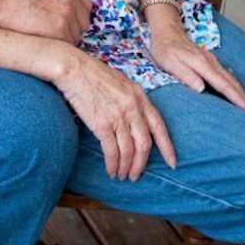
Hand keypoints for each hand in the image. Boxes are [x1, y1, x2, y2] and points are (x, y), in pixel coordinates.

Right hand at [0, 0, 91, 44]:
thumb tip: (55, 7)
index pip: (84, 5)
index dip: (74, 17)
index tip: (63, 23)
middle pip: (82, 23)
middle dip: (71, 30)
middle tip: (50, 34)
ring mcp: (67, 14)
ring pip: (75, 37)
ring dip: (62, 41)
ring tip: (41, 38)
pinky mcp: (59, 30)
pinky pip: (66, 47)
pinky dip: (55, 48)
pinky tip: (40, 43)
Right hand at [55, 53, 176, 179]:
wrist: (73, 68)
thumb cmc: (92, 73)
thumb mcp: (121, 82)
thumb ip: (131, 100)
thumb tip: (135, 118)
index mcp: (139, 97)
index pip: (159, 127)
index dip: (167, 147)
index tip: (172, 163)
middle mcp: (133, 108)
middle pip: (144, 144)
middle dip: (141, 164)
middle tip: (136, 175)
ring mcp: (118, 117)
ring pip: (128, 151)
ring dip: (126, 167)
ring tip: (122, 175)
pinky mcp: (102, 125)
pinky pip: (112, 151)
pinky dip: (113, 164)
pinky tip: (111, 170)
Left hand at [149, 22, 244, 112]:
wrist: (167, 30)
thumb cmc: (165, 47)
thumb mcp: (170, 62)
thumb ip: (185, 75)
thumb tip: (201, 88)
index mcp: (202, 64)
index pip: (224, 85)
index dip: (237, 99)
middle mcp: (211, 63)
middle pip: (233, 83)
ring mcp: (212, 62)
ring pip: (231, 79)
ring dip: (242, 93)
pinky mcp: (210, 62)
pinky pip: (226, 76)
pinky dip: (235, 86)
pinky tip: (237, 93)